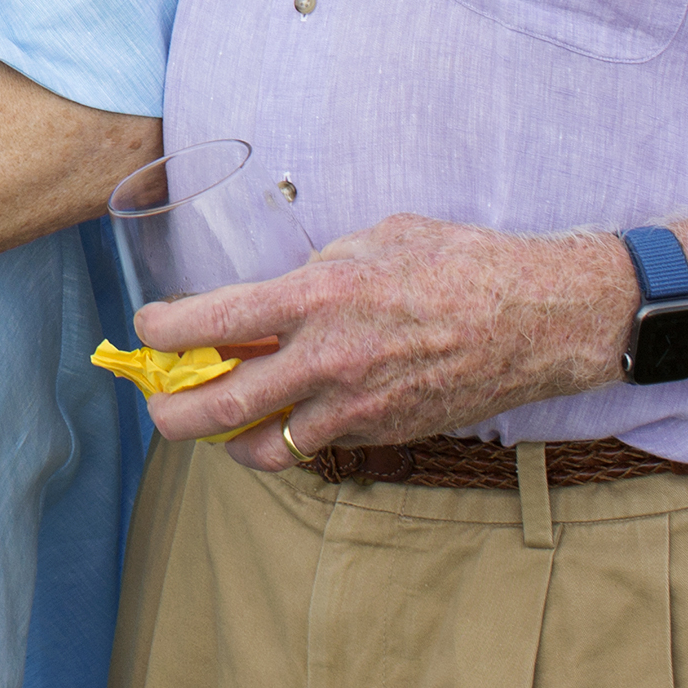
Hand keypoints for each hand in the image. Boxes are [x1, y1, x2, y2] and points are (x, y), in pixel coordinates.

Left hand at [132, 215, 633, 473]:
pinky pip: (318, 446)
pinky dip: (291, 436)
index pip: (214, 322)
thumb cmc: (460, 263)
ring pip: (265, 446)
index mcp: (319, 297)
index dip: (164, 330)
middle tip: (155, 402)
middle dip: (171, 411)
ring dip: (227, 438)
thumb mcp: (374, 241)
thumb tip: (280, 295)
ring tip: (215, 421)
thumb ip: (318, 270)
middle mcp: (329, 361)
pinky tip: (288, 414)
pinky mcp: (387, 435)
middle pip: (221, 406)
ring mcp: (358, 409)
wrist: (541, 318)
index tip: (146, 329)